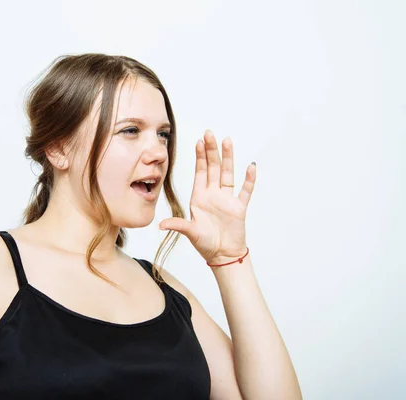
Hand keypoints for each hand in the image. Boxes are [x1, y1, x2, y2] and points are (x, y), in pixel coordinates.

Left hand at [159, 130, 255, 264]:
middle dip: (211, 151)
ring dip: (228, 158)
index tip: (198, 142)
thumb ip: (178, 225)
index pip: (200, 172)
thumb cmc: (205, 244)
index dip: (199, 157)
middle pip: (213, 168)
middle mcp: (213, 195)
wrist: (222, 256)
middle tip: (210, 133)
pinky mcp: (239, 208)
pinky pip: (245, 191)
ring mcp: (227, 200)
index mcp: (199, 197)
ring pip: (227, 174)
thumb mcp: (190, 232)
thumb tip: (161, 225)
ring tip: (227, 141)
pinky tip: (250, 167)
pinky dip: (249, 180)